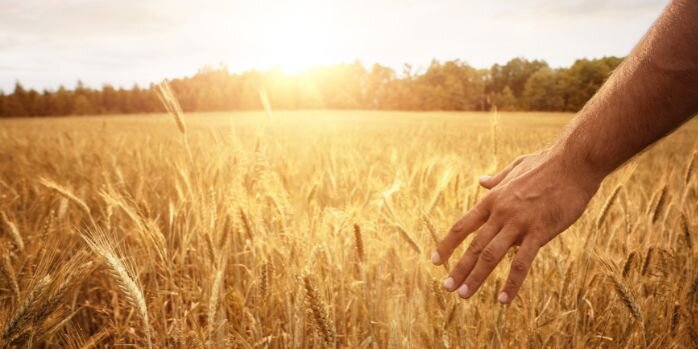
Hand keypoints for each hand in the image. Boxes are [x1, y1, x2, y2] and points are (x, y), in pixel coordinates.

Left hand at [431, 148, 600, 302]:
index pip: (463, 226)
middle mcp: (501, 213)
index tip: (436, 261)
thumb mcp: (516, 168)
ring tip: (464, 295)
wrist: (575, 161)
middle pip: (474, 246)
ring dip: (476, 277)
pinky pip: (522, 262)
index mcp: (493, 199)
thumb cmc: (548, 164)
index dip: (448, 245)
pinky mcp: (540, 231)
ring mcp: (519, 223)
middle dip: (458, 269)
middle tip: (447, 287)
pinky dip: (511, 282)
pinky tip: (504, 299)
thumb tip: (481, 181)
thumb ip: (497, 179)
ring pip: (491, 255)